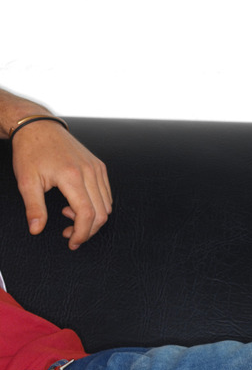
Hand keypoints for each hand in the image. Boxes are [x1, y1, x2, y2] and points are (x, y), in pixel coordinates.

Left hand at [11, 120, 112, 248]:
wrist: (39, 127)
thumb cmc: (31, 152)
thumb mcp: (26, 182)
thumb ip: (34, 208)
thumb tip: (37, 230)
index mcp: (72, 177)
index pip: (87, 214)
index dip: (81, 233)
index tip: (71, 242)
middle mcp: (90, 172)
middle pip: (101, 213)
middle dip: (88, 230)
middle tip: (69, 235)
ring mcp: (97, 169)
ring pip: (106, 205)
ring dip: (92, 218)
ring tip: (68, 214)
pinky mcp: (99, 167)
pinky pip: (106, 194)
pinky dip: (96, 206)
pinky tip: (76, 203)